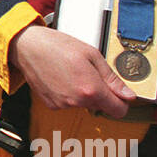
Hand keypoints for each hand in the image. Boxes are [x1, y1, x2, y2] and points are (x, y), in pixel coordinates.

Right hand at [9, 24, 136, 117]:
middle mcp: (77, 101)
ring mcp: (63, 105)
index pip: (118, 110)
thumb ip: (112, 78)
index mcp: (91, 89)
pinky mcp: (52, 105)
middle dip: (100, 93)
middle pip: (101, 106)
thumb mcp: (92, 54)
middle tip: (90, 73)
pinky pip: (69, 103)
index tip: (119, 93)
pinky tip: (61, 78)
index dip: (122, 102)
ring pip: (84, 104)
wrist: (28, 47)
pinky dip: (69, 93)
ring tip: (72, 72)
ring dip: (83, 92)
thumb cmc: (58, 46)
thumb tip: (128, 95)